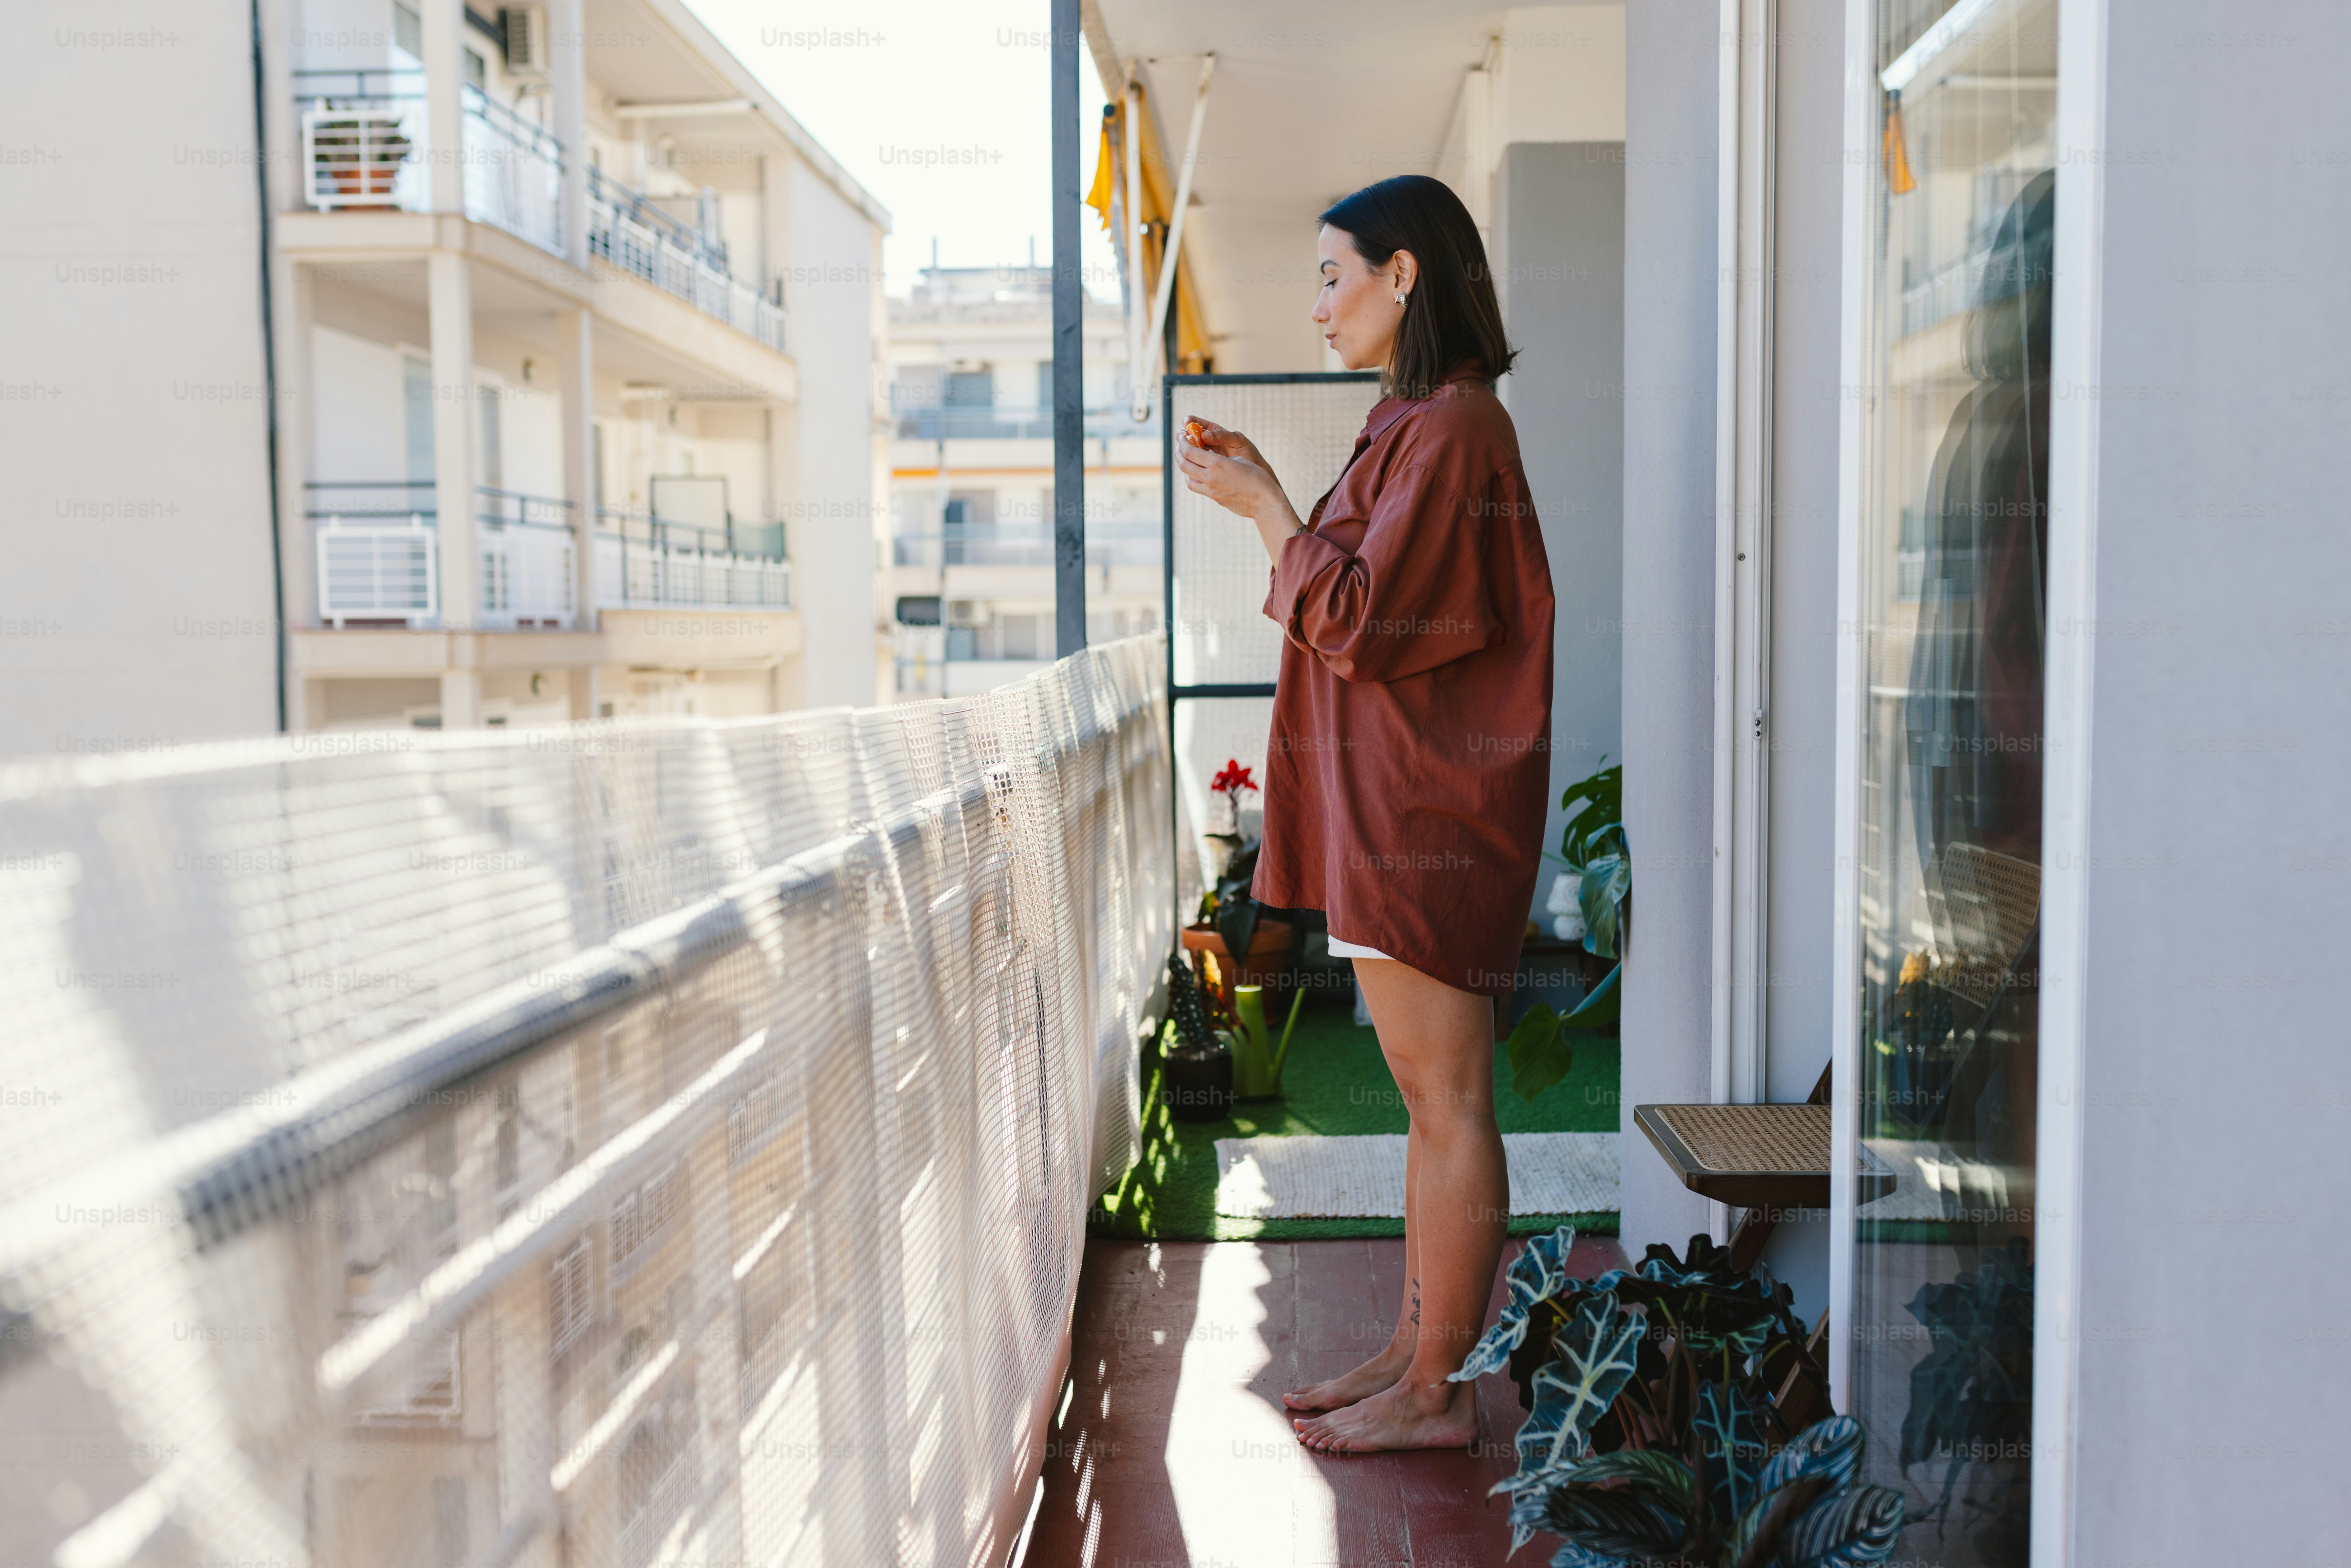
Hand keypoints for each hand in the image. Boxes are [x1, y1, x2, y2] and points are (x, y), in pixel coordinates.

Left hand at [1178, 422, 1309, 562]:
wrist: (1265, 501)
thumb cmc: (1257, 476)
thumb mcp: (1238, 460)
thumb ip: (1219, 459)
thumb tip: (1208, 459)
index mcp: (1217, 464)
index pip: (1190, 452)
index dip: (1183, 443)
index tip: (1182, 437)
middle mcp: (1211, 478)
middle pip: (1184, 465)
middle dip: (1179, 454)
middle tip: (1180, 447)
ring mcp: (1211, 491)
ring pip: (1188, 479)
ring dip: (1184, 468)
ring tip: (1187, 460)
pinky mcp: (1215, 499)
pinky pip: (1198, 488)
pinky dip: (1193, 479)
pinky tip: (1198, 474)